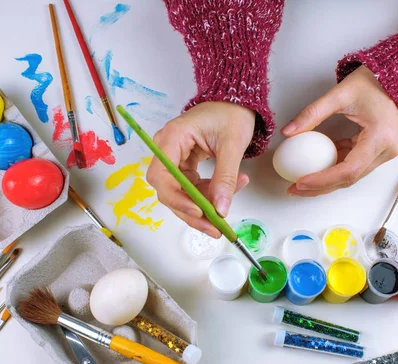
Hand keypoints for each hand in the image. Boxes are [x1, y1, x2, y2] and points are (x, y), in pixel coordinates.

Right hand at [147, 102, 254, 237]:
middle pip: (167, 190)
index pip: (161, 175)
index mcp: (173, 137)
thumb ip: (225, 177)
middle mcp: (167, 149)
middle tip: (214, 227)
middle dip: (189, 211)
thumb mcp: (232, 144)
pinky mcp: (184, 166)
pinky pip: (190, 189)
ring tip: (224, 213)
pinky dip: (206, 197)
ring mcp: (175, 158)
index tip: (198, 210)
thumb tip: (220, 208)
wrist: (235, 102)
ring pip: (179, 194)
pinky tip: (226, 194)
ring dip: (200, 208)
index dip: (176, 197)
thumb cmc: (231, 113)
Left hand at [281, 65, 397, 195]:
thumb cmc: (371, 83)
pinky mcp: (376, 151)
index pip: (349, 170)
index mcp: (380, 138)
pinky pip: (352, 165)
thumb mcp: (339, 95)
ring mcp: (383, 153)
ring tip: (299, 183)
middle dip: (320, 187)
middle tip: (294, 188)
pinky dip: (332, 168)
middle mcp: (385, 151)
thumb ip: (312, 113)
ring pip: (350, 176)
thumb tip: (288, 132)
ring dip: (325, 181)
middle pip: (349, 178)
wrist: (391, 77)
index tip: (300, 182)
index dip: (323, 180)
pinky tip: (313, 169)